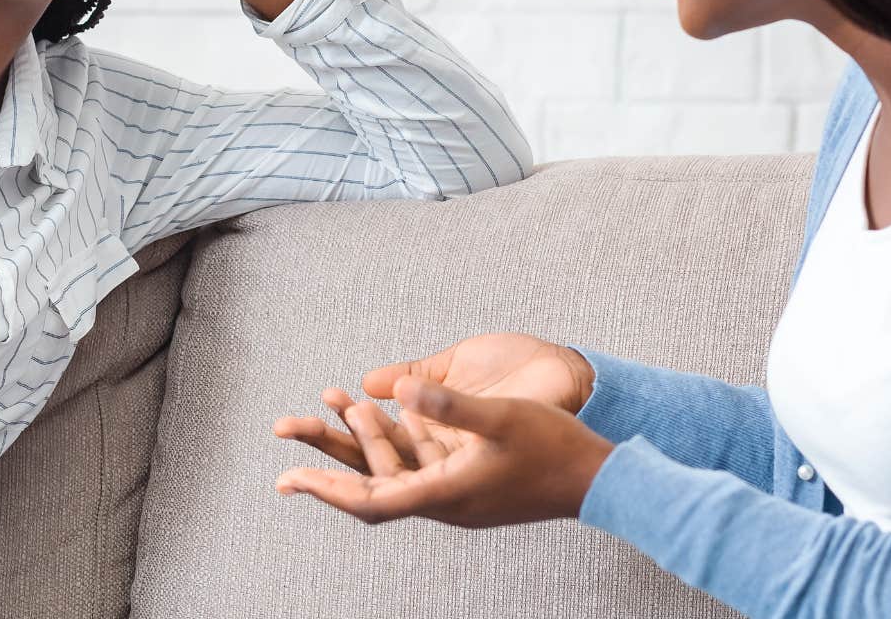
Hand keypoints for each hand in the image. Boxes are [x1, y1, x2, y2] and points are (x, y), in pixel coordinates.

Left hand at [275, 376, 614, 528]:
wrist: (602, 478)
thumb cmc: (554, 447)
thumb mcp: (502, 417)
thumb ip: (450, 405)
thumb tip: (396, 389)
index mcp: (445, 494)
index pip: (370, 500)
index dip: (327, 490)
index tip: (289, 479)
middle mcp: (444, 499)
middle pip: (371, 485)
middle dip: (329, 459)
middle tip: (288, 433)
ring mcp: (456, 492)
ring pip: (394, 470)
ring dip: (364, 440)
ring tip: (338, 402)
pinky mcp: (469, 480)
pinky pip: (418, 464)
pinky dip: (395, 440)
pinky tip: (385, 411)